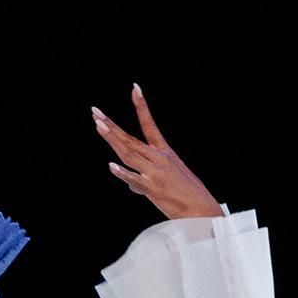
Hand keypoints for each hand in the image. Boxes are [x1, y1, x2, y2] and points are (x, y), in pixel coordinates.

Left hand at [91, 86, 220, 219]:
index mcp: (164, 153)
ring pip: (129, 154)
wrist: (202, 209)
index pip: (149, 125)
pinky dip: (124, 173)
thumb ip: (145, 179)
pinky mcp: (153, 190)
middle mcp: (158, 159)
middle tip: (95, 112)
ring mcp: (155, 173)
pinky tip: (111, 166)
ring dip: (113, 139)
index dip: (141, 106)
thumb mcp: (166, 181)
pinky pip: (135, 180)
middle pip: (130, 139)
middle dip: (111, 125)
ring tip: (98, 126)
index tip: (134, 88)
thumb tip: (130, 183)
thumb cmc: (185, 195)